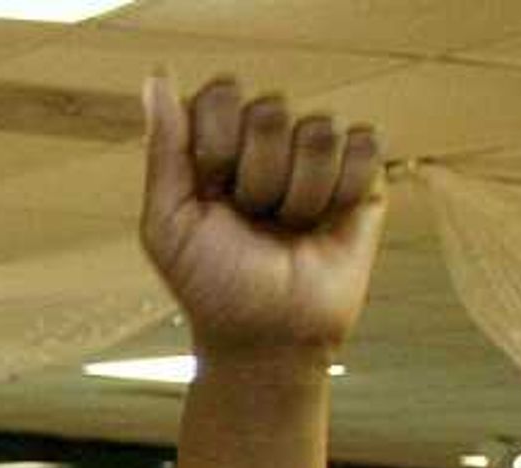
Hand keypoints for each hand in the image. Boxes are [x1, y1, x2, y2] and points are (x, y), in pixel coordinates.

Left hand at [138, 76, 383, 360]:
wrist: (270, 335)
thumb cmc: (212, 284)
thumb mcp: (168, 224)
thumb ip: (164, 151)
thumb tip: (156, 78)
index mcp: (217, 145)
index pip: (222, 94)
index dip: (218, 145)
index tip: (211, 192)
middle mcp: (267, 142)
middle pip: (271, 109)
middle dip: (258, 177)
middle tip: (253, 218)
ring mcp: (316, 155)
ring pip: (319, 130)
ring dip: (299, 193)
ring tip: (288, 227)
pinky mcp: (363, 173)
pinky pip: (364, 145)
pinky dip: (344, 191)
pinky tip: (328, 221)